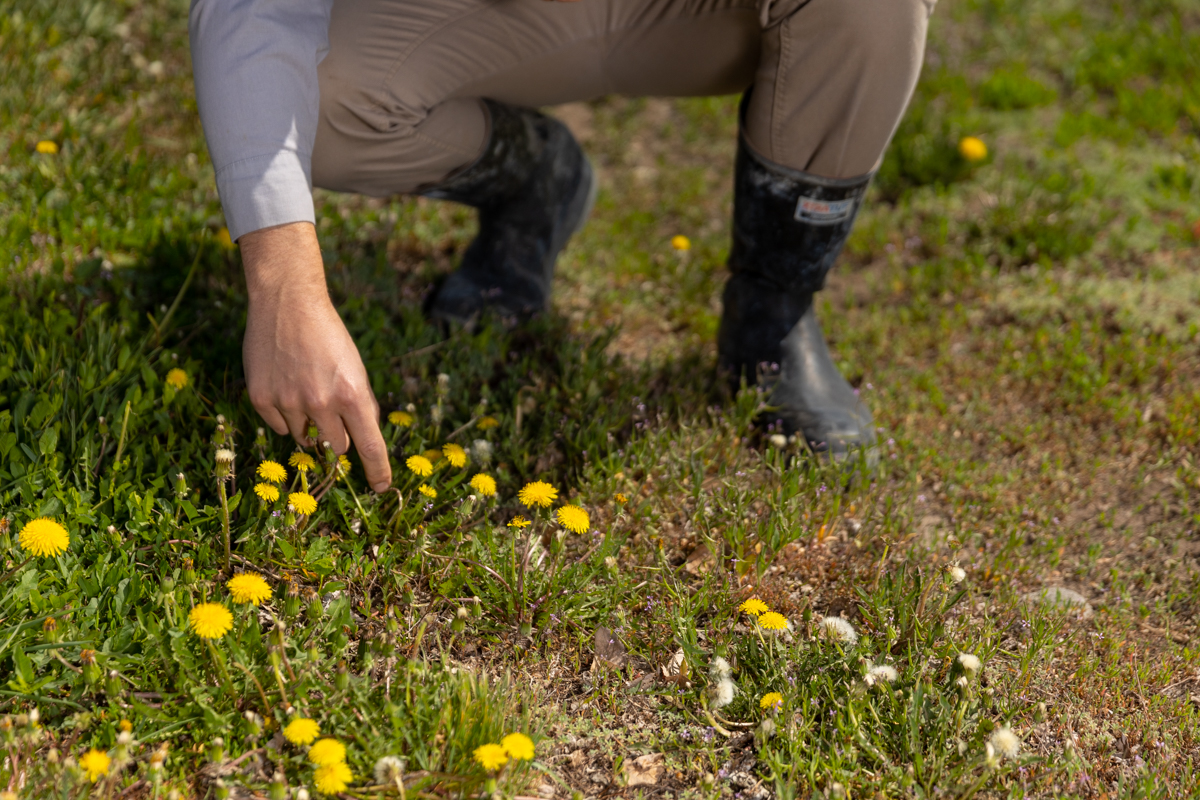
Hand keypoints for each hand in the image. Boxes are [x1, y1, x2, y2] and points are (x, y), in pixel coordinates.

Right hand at [239, 222, 392, 491]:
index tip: (381, 487)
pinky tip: (285, 386)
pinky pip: (278, 427)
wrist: (288, 303)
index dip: (378, 471)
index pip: (370, 446)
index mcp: (353, 394)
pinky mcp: (261, 398)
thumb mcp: (356, 369)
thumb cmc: (328, 337)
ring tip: (306, 388)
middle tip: (331, 412)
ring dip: (310, 425)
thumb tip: (357, 443)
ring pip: (305, 438)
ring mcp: (289, 402)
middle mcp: (322, 403)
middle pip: (336, 446)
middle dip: (338, 438)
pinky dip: (284, 415)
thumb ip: (359, 406)